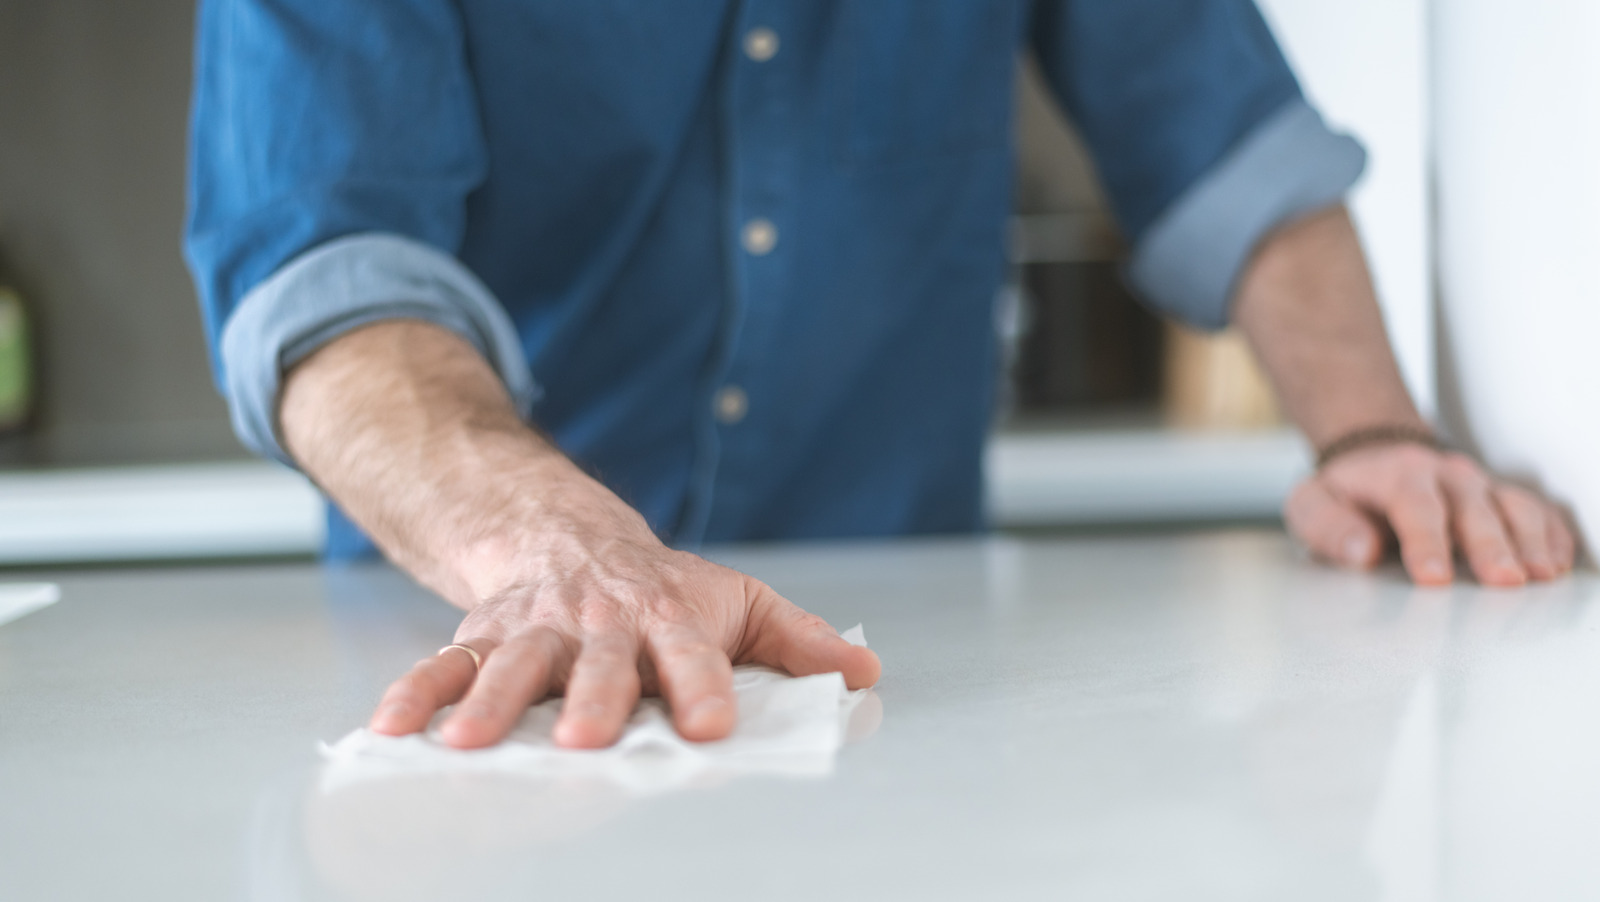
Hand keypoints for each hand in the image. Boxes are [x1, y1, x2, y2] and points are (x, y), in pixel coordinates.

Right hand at [365, 485, 881, 749]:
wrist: (570, 536)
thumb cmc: (662, 587)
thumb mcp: (737, 599)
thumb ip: (797, 639)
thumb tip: (865, 671)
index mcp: (667, 617)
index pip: (691, 656)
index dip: (703, 687)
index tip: (712, 725)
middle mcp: (597, 623)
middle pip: (596, 663)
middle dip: (590, 698)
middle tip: (581, 737)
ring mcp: (535, 627)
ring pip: (511, 663)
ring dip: (488, 702)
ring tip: (468, 743)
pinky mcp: (482, 634)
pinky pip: (443, 662)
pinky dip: (416, 692)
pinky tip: (391, 728)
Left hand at [1286, 443, 1575, 585]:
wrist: (1376, 458)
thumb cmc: (1344, 493)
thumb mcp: (1312, 503)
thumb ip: (1328, 526)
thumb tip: (1363, 551)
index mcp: (1398, 474)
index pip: (1415, 506)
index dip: (1426, 542)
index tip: (1434, 578)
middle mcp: (1448, 476)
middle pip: (1476, 508)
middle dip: (1492, 545)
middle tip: (1506, 581)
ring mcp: (1482, 486)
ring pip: (1516, 506)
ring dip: (1532, 541)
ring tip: (1543, 576)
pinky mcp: (1504, 500)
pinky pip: (1539, 512)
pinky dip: (1553, 536)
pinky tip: (1558, 564)